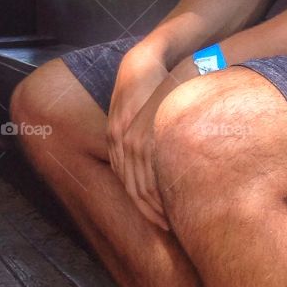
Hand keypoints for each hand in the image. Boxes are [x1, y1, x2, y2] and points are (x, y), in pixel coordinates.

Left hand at [112, 54, 207, 229]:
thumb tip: (159, 166)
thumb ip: (147, 139)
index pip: (127, 183)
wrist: (145, 59)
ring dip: (154, 203)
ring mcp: (125, 134)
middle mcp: (115, 140)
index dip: (142, 205)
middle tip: (167, 227)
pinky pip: (147, 164)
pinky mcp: (138, 128)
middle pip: (130, 186)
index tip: (159, 222)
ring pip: (138, 179)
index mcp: (114, 140)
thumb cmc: (149, 86)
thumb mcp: (144, 115)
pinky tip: (171, 193)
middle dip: (147, 210)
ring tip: (172, 217)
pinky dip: (158, 183)